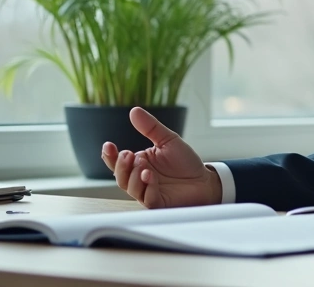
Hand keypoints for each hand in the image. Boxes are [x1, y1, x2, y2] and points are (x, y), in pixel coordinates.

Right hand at [101, 107, 221, 208]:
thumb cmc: (185, 162)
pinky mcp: (159, 203)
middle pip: (120, 176)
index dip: (110, 155)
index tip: (108, 145)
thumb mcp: (168, 140)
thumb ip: (150, 127)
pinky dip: (147, 187)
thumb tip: (135, 111)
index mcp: (139, 163)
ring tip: (143, 167)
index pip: (117, 161)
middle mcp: (139, 179)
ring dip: (134, 177)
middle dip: (121, 166)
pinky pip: (147, 198)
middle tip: (128, 155)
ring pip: (131, 188)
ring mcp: (148, 192)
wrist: (205, 179)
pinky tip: (150, 177)